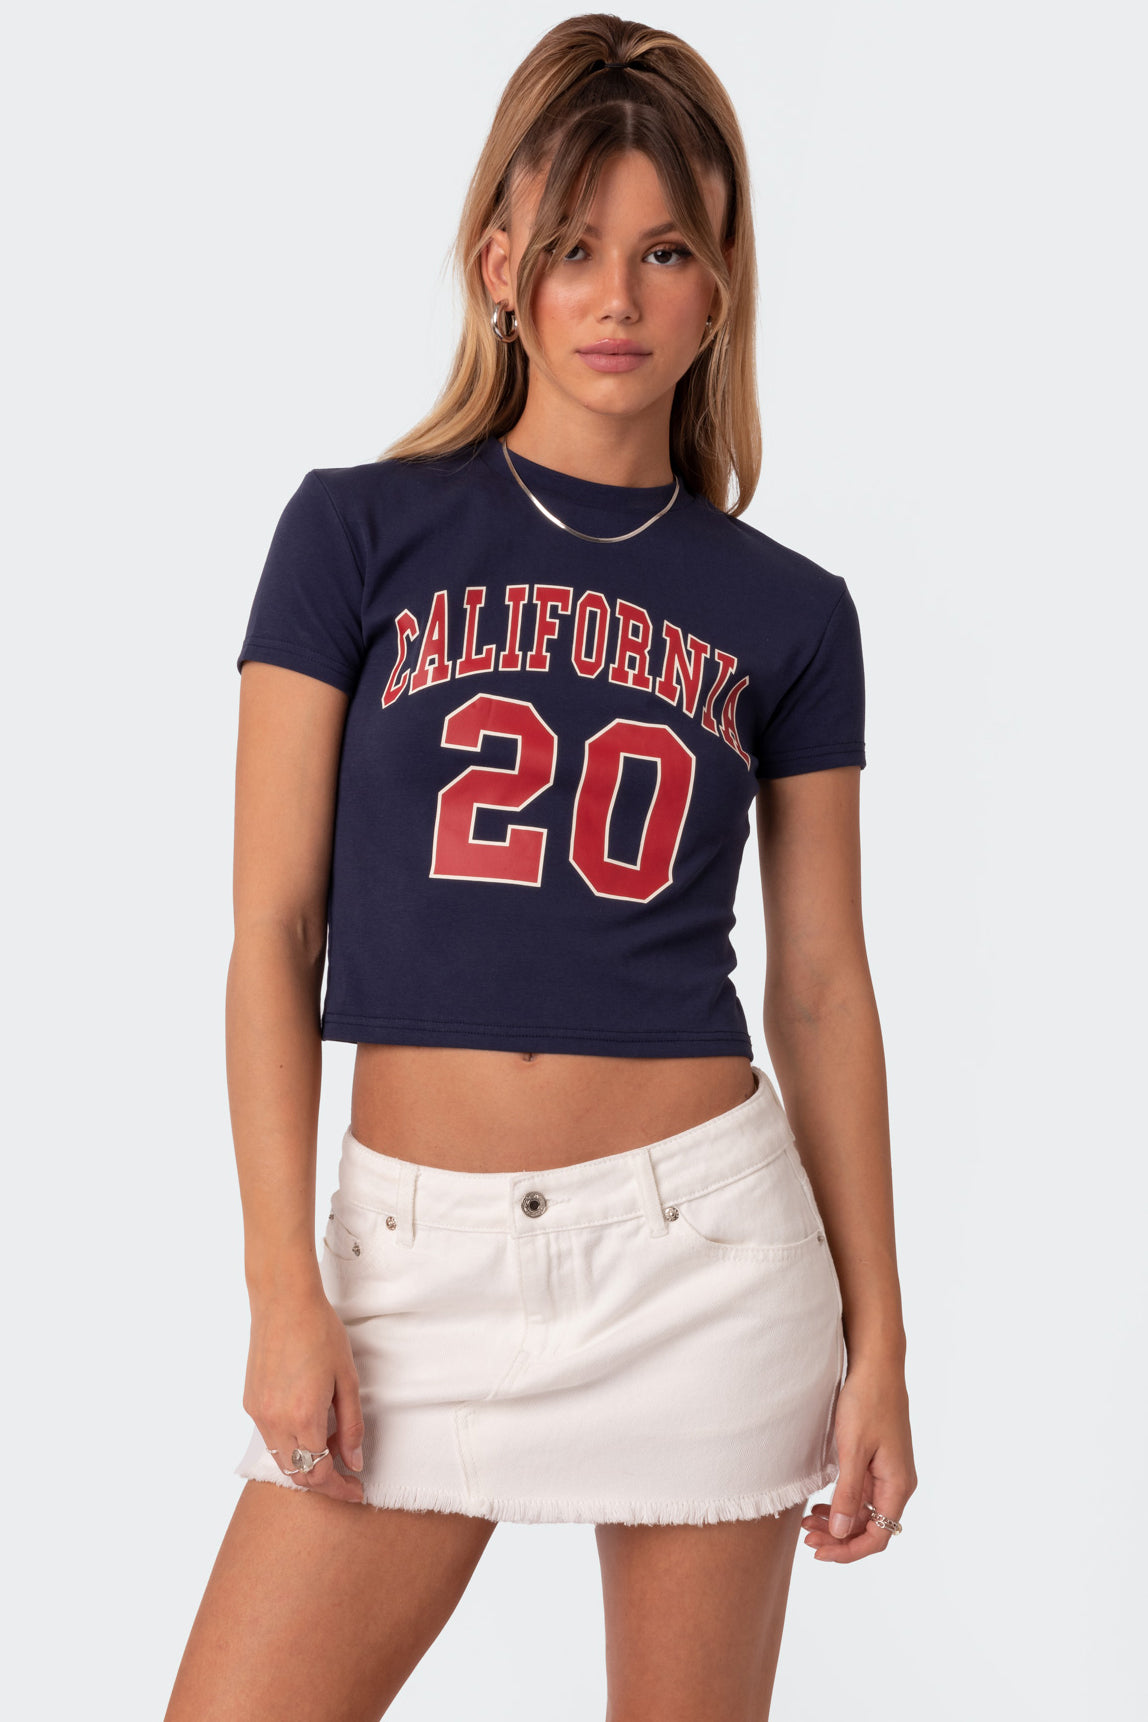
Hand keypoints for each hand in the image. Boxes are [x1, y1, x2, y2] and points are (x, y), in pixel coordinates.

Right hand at [243, 1284, 364, 1504]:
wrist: (283, 1301)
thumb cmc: (320, 1332)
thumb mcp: (347, 1379)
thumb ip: (351, 1426)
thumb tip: (354, 1462)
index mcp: (303, 1418)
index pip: (319, 1475)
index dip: (340, 1489)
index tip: (356, 1490)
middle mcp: (274, 1422)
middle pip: (297, 1475)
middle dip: (324, 1482)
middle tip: (348, 1474)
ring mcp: (258, 1413)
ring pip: (281, 1459)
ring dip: (306, 1463)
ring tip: (332, 1444)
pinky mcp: (250, 1402)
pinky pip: (270, 1437)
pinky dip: (290, 1443)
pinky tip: (309, 1424)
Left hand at [802, 1357, 915, 1562]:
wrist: (876, 1366)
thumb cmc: (867, 1402)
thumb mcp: (853, 1450)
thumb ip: (847, 1494)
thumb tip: (842, 1533)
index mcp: (898, 1485)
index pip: (878, 1537)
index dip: (849, 1551)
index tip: (819, 1552)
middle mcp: (897, 1484)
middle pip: (869, 1527)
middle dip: (838, 1537)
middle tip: (805, 1537)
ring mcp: (888, 1473)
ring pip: (863, 1512)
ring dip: (838, 1521)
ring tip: (807, 1523)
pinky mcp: (877, 1462)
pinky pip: (861, 1494)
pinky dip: (841, 1503)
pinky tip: (820, 1504)